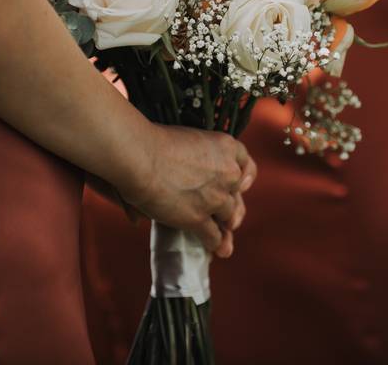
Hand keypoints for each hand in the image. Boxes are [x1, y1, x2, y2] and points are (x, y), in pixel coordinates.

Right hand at [119, 124, 256, 258]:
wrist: (140, 157)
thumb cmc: (154, 142)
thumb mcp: (190, 139)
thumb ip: (201, 157)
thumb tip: (202, 177)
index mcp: (227, 146)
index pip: (247, 165)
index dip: (243, 179)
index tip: (241, 186)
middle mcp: (228, 172)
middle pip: (237, 194)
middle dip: (232, 207)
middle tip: (230, 220)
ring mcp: (216, 197)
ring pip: (229, 217)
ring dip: (224, 228)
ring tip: (225, 240)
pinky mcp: (200, 218)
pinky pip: (214, 236)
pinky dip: (214, 244)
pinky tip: (212, 248)